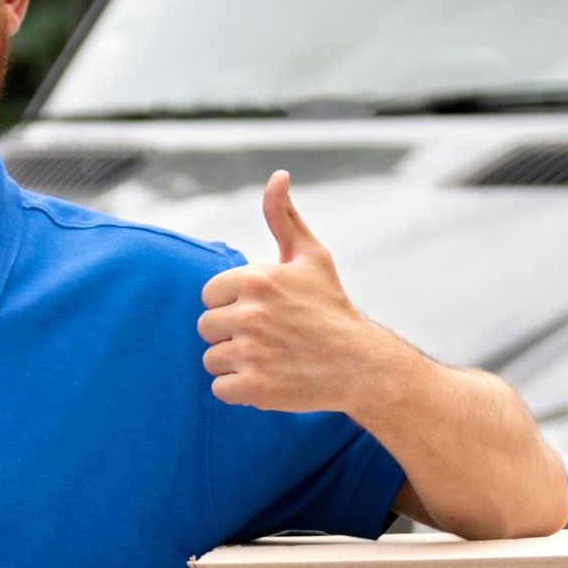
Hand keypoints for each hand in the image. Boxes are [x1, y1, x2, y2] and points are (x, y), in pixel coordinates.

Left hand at [197, 169, 380, 411]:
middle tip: (268, 339)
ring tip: (270, 360)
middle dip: (231, 334)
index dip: (232, 305)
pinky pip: (221, 389)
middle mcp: (250, 313)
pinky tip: (267, 381)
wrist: (361, 364)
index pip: (210, 295)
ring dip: (236, 364)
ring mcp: (251, 352)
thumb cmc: (331, 308)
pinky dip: (239, 391)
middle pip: (207, 327)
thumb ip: (284, 217)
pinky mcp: (254, 387)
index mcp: (256, 279)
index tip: (261, 312)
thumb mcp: (311, 256)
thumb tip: (277, 176)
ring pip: (212, 359)